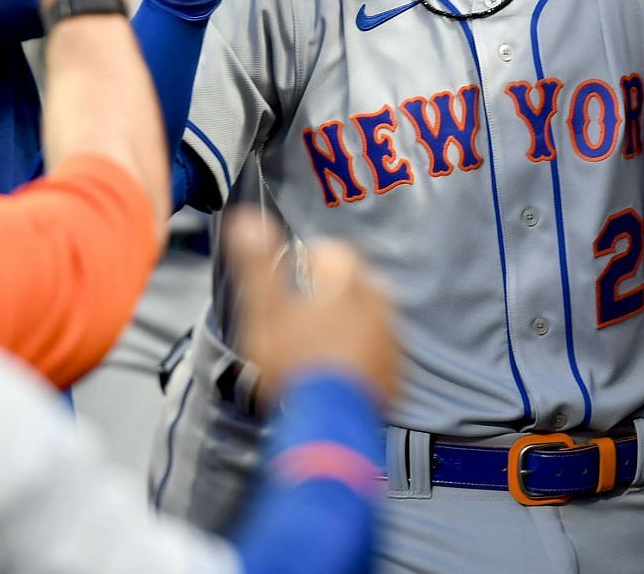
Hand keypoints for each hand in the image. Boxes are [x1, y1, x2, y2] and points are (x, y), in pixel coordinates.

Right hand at [226, 208, 399, 409]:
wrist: (329, 424)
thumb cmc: (294, 364)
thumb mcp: (264, 310)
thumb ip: (256, 263)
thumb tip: (246, 220)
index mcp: (348, 282)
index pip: (336, 252)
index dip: (312, 260)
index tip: (295, 276)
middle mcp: (378, 303)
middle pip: (355, 284)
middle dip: (333, 293)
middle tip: (304, 316)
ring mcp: (391, 339)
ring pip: (370, 318)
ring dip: (349, 325)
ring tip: (320, 348)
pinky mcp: (397, 372)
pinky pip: (380, 352)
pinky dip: (363, 356)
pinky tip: (339, 372)